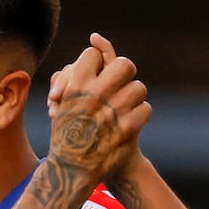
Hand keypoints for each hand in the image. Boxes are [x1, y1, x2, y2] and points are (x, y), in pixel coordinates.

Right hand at [46, 33, 149, 180]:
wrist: (71, 170)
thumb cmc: (65, 132)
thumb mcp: (62, 101)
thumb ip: (78, 70)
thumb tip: (96, 38)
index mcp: (75, 86)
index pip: (94, 54)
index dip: (96, 62)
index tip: (94, 76)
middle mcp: (94, 95)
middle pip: (124, 64)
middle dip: (123, 73)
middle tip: (119, 84)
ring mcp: (113, 111)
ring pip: (138, 88)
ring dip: (133, 98)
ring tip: (122, 109)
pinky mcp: (129, 128)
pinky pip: (146, 108)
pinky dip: (139, 116)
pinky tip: (128, 124)